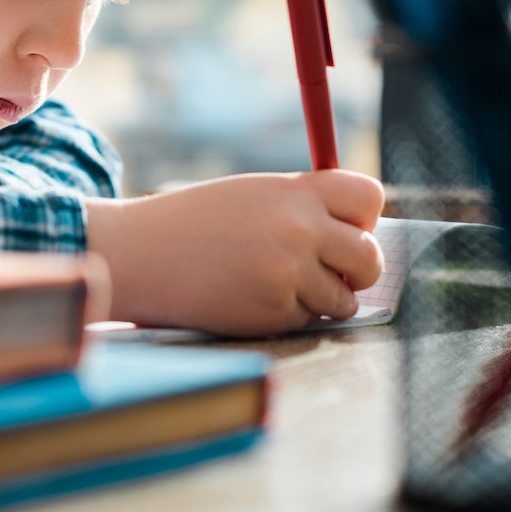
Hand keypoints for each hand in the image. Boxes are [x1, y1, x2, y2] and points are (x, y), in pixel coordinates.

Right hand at [84, 169, 384, 335]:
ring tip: (278, 285)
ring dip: (322, 299)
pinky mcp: (274, 312)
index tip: (345, 229)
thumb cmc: (194, 222)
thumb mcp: (252, 194)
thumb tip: (356, 235)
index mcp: (295, 191)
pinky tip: (252, 298)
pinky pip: (308, 320)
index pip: (368, 197)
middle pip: (370, 256)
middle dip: (358, 270)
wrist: (139, 253)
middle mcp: (300, 229)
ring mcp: (289, 273)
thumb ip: (302, 206)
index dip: (363, 218)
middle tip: (333, 273)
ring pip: (344, 299)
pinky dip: (288, 315)